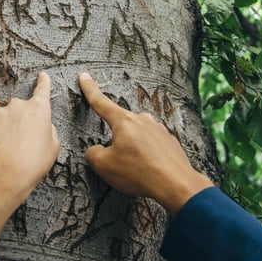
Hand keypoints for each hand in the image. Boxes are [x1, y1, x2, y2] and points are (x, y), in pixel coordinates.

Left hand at [0, 71, 59, 205]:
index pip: (43, 89)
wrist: (10, 172)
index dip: (43, 82)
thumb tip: (42, 126)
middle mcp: (19, 104)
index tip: (42, 75)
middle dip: (21, 121)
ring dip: (7, 128)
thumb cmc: (35, 161)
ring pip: (5, 117)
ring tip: (10, 148)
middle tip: (23, 141)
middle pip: (21, 109)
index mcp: (39, 108)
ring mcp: (1, 111)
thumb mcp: (54, 145)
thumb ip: (48, 129)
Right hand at [79, 72, 212, 214]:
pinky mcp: (170, 141)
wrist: (176, 184)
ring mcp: (158, 129)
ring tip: (138, 171)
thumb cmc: (140, 173)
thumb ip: (93, 154)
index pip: (101, 102)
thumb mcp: (104, 166)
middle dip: (117, 143)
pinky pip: (152, 147)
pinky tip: (150, 171)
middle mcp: (142, 120)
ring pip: (137, 138)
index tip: (85, 77)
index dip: (90, 90)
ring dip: (134, 151)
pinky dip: (148, 158)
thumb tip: (96, 151)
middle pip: (121, 126)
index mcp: (124, 121)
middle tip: (120, 165)